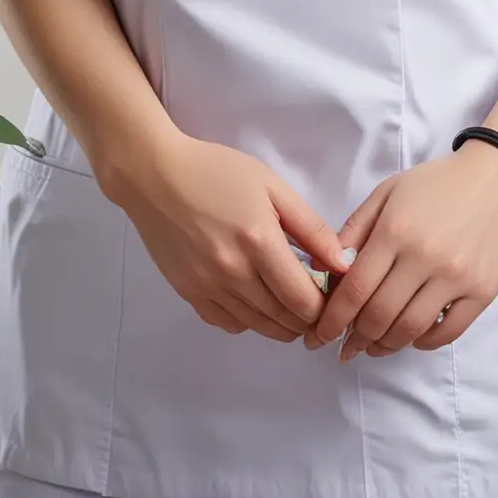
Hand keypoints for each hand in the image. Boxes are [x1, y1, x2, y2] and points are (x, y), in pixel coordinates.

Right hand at [106, 131, 352, 342]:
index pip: (303, 300)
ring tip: (290, 306)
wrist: (155, 176)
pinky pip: (228, 324)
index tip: (332, 297)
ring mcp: (208, 288)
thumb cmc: (217, 171)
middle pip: (282, 320)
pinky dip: (249, 320)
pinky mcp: (189, 294)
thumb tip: (343, 264)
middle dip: (306, 319)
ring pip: (257, 326)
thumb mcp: (272, 186)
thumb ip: (311, 227)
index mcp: (259, 242)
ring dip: (280, 324)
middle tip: (316, 304)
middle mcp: (233, 273)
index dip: (325, 307)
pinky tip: (255, 299)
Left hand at [302, 143, 497, 358]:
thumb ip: (353, 230)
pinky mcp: (482, 291)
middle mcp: (424, 257)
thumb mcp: (387, 193)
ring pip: (410, 329)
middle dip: (355, 338)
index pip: (355, 289)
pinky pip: (447, 333)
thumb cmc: (436, 183)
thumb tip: (324, 271)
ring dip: (386, 345)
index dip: (333, 319)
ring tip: (373, 347)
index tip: (320, 335)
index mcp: (395, 231)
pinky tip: (412, 337)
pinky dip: (424, 342)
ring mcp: (456, 277)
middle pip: (379, 316)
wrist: (496, 176)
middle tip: (346, 346)